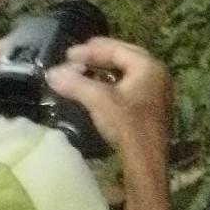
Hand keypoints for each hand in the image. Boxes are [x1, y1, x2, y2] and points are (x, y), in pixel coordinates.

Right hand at [46, 37, 172, 164]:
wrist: (146, 160)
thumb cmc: (127, 125)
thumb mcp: (98, 100)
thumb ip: (75, 83)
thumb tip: (51, 72)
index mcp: (148, 66)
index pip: (116, 49)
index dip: (90, 51)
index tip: (68, 54)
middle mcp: (157, 73)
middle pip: (124, 57)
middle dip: (99, 56)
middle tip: (76, 56)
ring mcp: (157, 90)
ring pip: (127, 72)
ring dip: (105, 70)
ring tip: (84, 70)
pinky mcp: (153, 106)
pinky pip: (130, 86)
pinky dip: (113, 83)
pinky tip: (98, 89)